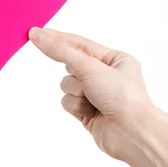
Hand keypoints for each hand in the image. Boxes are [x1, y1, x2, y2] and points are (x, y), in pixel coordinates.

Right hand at [28, 27, 153, 159]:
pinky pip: (68, 101)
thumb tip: (38, 36)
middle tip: (81, 77)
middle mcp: (106, 76)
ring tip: (92, 99)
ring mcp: (96, 95)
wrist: (132, 133)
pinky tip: (90, 112)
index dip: (56, 38)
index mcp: (115, 59)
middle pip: (70, 66)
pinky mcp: (88, 111)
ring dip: (75, 92)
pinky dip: (75, 106)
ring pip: (67, 85)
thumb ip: (61, 51)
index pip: (79, 44)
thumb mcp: (89, 66)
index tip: (35, 33)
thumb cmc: (121, 96)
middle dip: (75, 74)